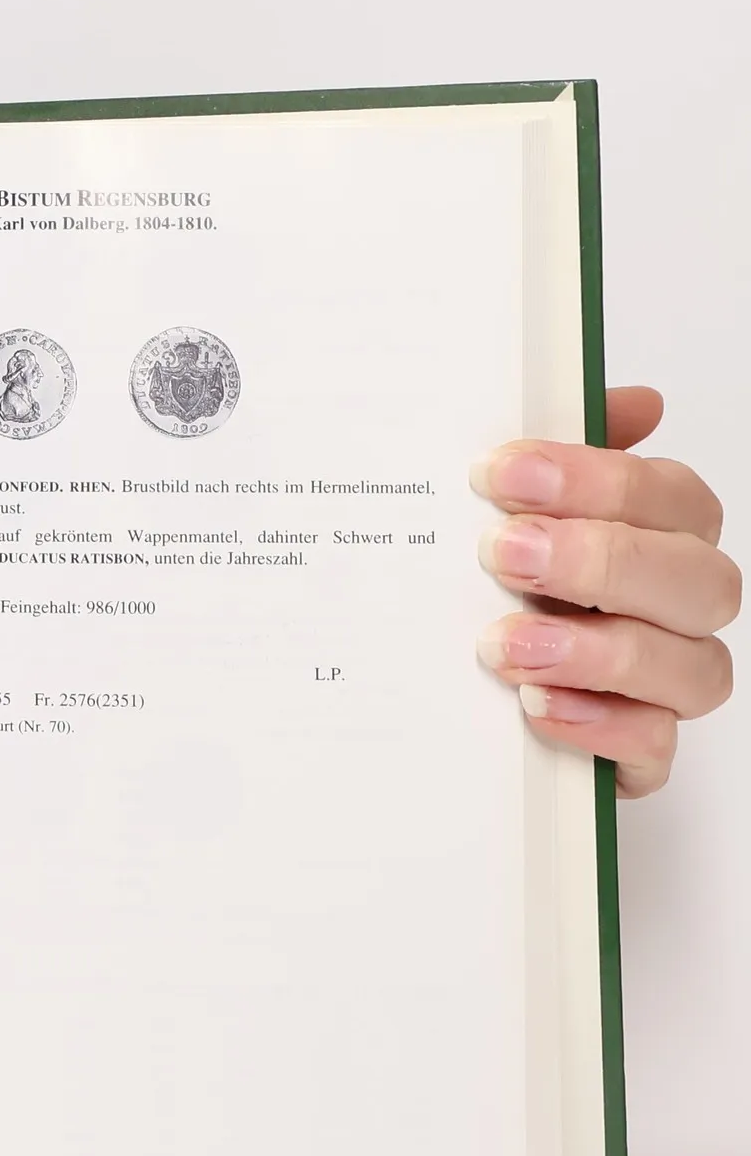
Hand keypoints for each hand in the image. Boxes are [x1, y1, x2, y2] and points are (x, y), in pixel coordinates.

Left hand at [473, 387, 738, 797]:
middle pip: (696, 579)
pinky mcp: (640, 753)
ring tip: (505, 646)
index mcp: (660, 535)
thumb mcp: (511, 511)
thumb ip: (564, 455)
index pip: (666, 496)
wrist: (458, 691)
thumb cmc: (506, 585)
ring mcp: (667, 684)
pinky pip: (653, 747)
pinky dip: (598, 726)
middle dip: (600, 560)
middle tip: (503, 553)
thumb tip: (636, 402)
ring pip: (691, 668)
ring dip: (596, 652)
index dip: (593, 480)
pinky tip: (536, 707)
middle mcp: (678, 607)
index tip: (502, 474)